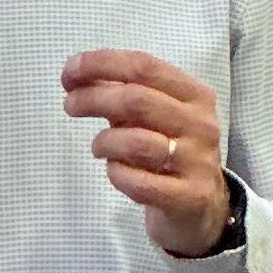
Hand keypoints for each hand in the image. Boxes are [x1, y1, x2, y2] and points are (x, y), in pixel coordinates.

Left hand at [63, 50, 231, 255]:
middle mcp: (201, 124)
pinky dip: (117, 174)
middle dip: (93, 98)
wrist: (202, 208)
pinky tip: (116, 172)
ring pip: (137, 142)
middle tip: (70, 105)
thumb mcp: (153, 117)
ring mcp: (197, 162)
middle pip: (137, 100)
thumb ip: (122, 94)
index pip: (144, 66)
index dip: (101, 64)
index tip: (70, 71)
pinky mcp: (189, 197)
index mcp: (195, 95)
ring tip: (98, 147)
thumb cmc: (169, 151)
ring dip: (105, 142)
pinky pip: (139, 183)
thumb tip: (78, 73)